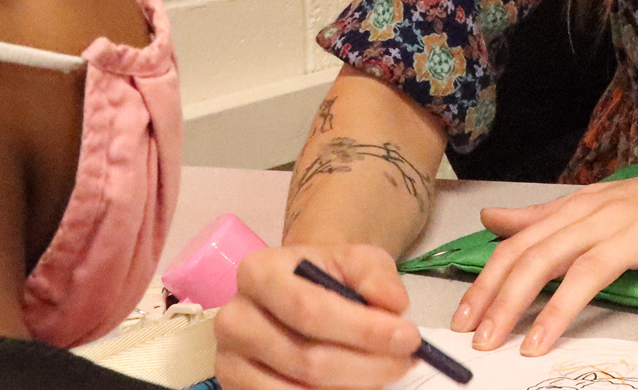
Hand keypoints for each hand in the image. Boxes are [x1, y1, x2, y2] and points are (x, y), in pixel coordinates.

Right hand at [215, 243, 421, 389]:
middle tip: (405, 363)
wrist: (297, 294)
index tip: (409, 338)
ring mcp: (229, 360)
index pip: (310, 309)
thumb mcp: (356, 261)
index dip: (363, 329)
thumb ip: (377, 277)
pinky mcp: (233, 388)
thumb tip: (393, 305)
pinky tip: (354, 388)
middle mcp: (234, 318)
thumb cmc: (327, 277)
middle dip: (366, 366)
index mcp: (259, 273)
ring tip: (383, 376)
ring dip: (350, 389)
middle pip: (306, 359)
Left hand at [450, 143, 637, 356]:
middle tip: (485, 340)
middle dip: (508, 300)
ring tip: (535, 347)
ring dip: (559, 311)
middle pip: (546, 257)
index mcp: (582, 208)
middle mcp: (608, 215)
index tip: (465, 318)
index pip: (522, 245)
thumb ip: (543, 217)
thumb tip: (492, 221)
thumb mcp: (597, 202)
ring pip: (593, 269)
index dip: (489, 281)